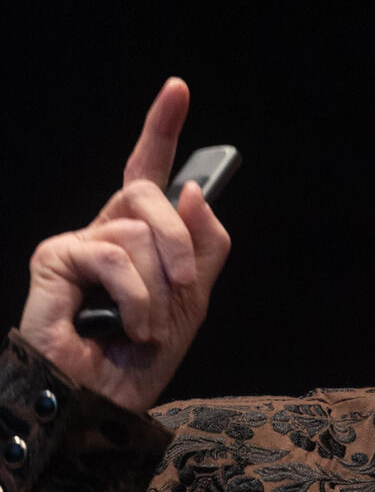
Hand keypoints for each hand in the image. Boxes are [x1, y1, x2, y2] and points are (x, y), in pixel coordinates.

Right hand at [18, 78, 231, 412]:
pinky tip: (124, 324)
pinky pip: (113, 254)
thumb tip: (192, 190)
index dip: (160, 130)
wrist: (106, 402)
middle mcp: (104, 232)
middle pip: (151, 195)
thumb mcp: (192, 301)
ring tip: (143, 326)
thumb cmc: (140, 359)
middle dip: (179, 241)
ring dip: (157, 289)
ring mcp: (77, 243)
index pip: (147, 173)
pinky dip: (134, 296)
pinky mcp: (54, 258)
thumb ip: (203, 246)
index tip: (178, 89)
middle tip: (183, 285)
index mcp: (136, 237)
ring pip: (138, 231)